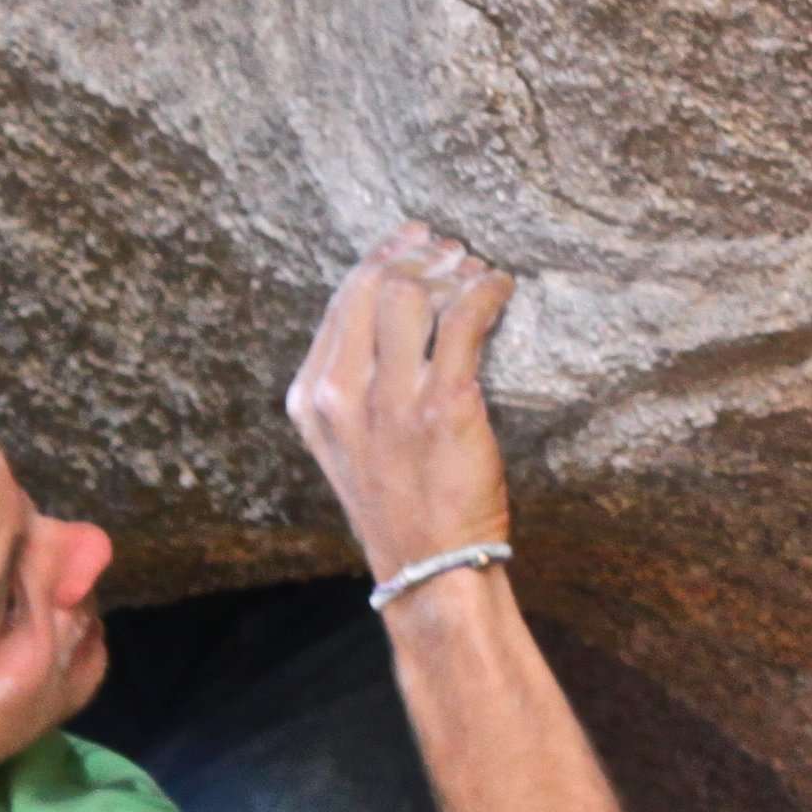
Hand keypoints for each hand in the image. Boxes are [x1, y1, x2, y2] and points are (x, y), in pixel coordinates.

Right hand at [287, 222, 515, 582]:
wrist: (429, 569)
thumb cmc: (400, 507)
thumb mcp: (349, 447)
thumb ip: (353, 388)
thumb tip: (390, 318)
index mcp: (312, 400)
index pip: (341, 302)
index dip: (380, 258)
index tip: (410, 242)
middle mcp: (342, 395)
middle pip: (374, 287)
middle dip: (416, 256)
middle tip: (449, 250)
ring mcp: (391, 401)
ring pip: (414, 296)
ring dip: (452, 270)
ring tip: (475, 268)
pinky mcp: (443, 407)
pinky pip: (464, 321)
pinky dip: (486, 292)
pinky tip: (499, 288)